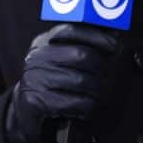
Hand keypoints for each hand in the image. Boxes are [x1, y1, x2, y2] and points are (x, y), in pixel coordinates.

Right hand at [4, 24, 121, 142]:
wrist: (26, 111)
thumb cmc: (54, 83)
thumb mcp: (63, 59)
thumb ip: (84, 45)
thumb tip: (114, 33)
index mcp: (44, 42)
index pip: (72, 31)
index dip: (97, 37)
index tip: (116, 46)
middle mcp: (36, 57)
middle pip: (81, 56)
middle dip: (103, 68)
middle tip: (113, 79)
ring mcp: (33, 78)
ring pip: (81, 80)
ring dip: (98, 91)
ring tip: (103, 95)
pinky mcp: (35, 101)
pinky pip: (74, 103)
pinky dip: (88, 107)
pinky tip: (88, 109)